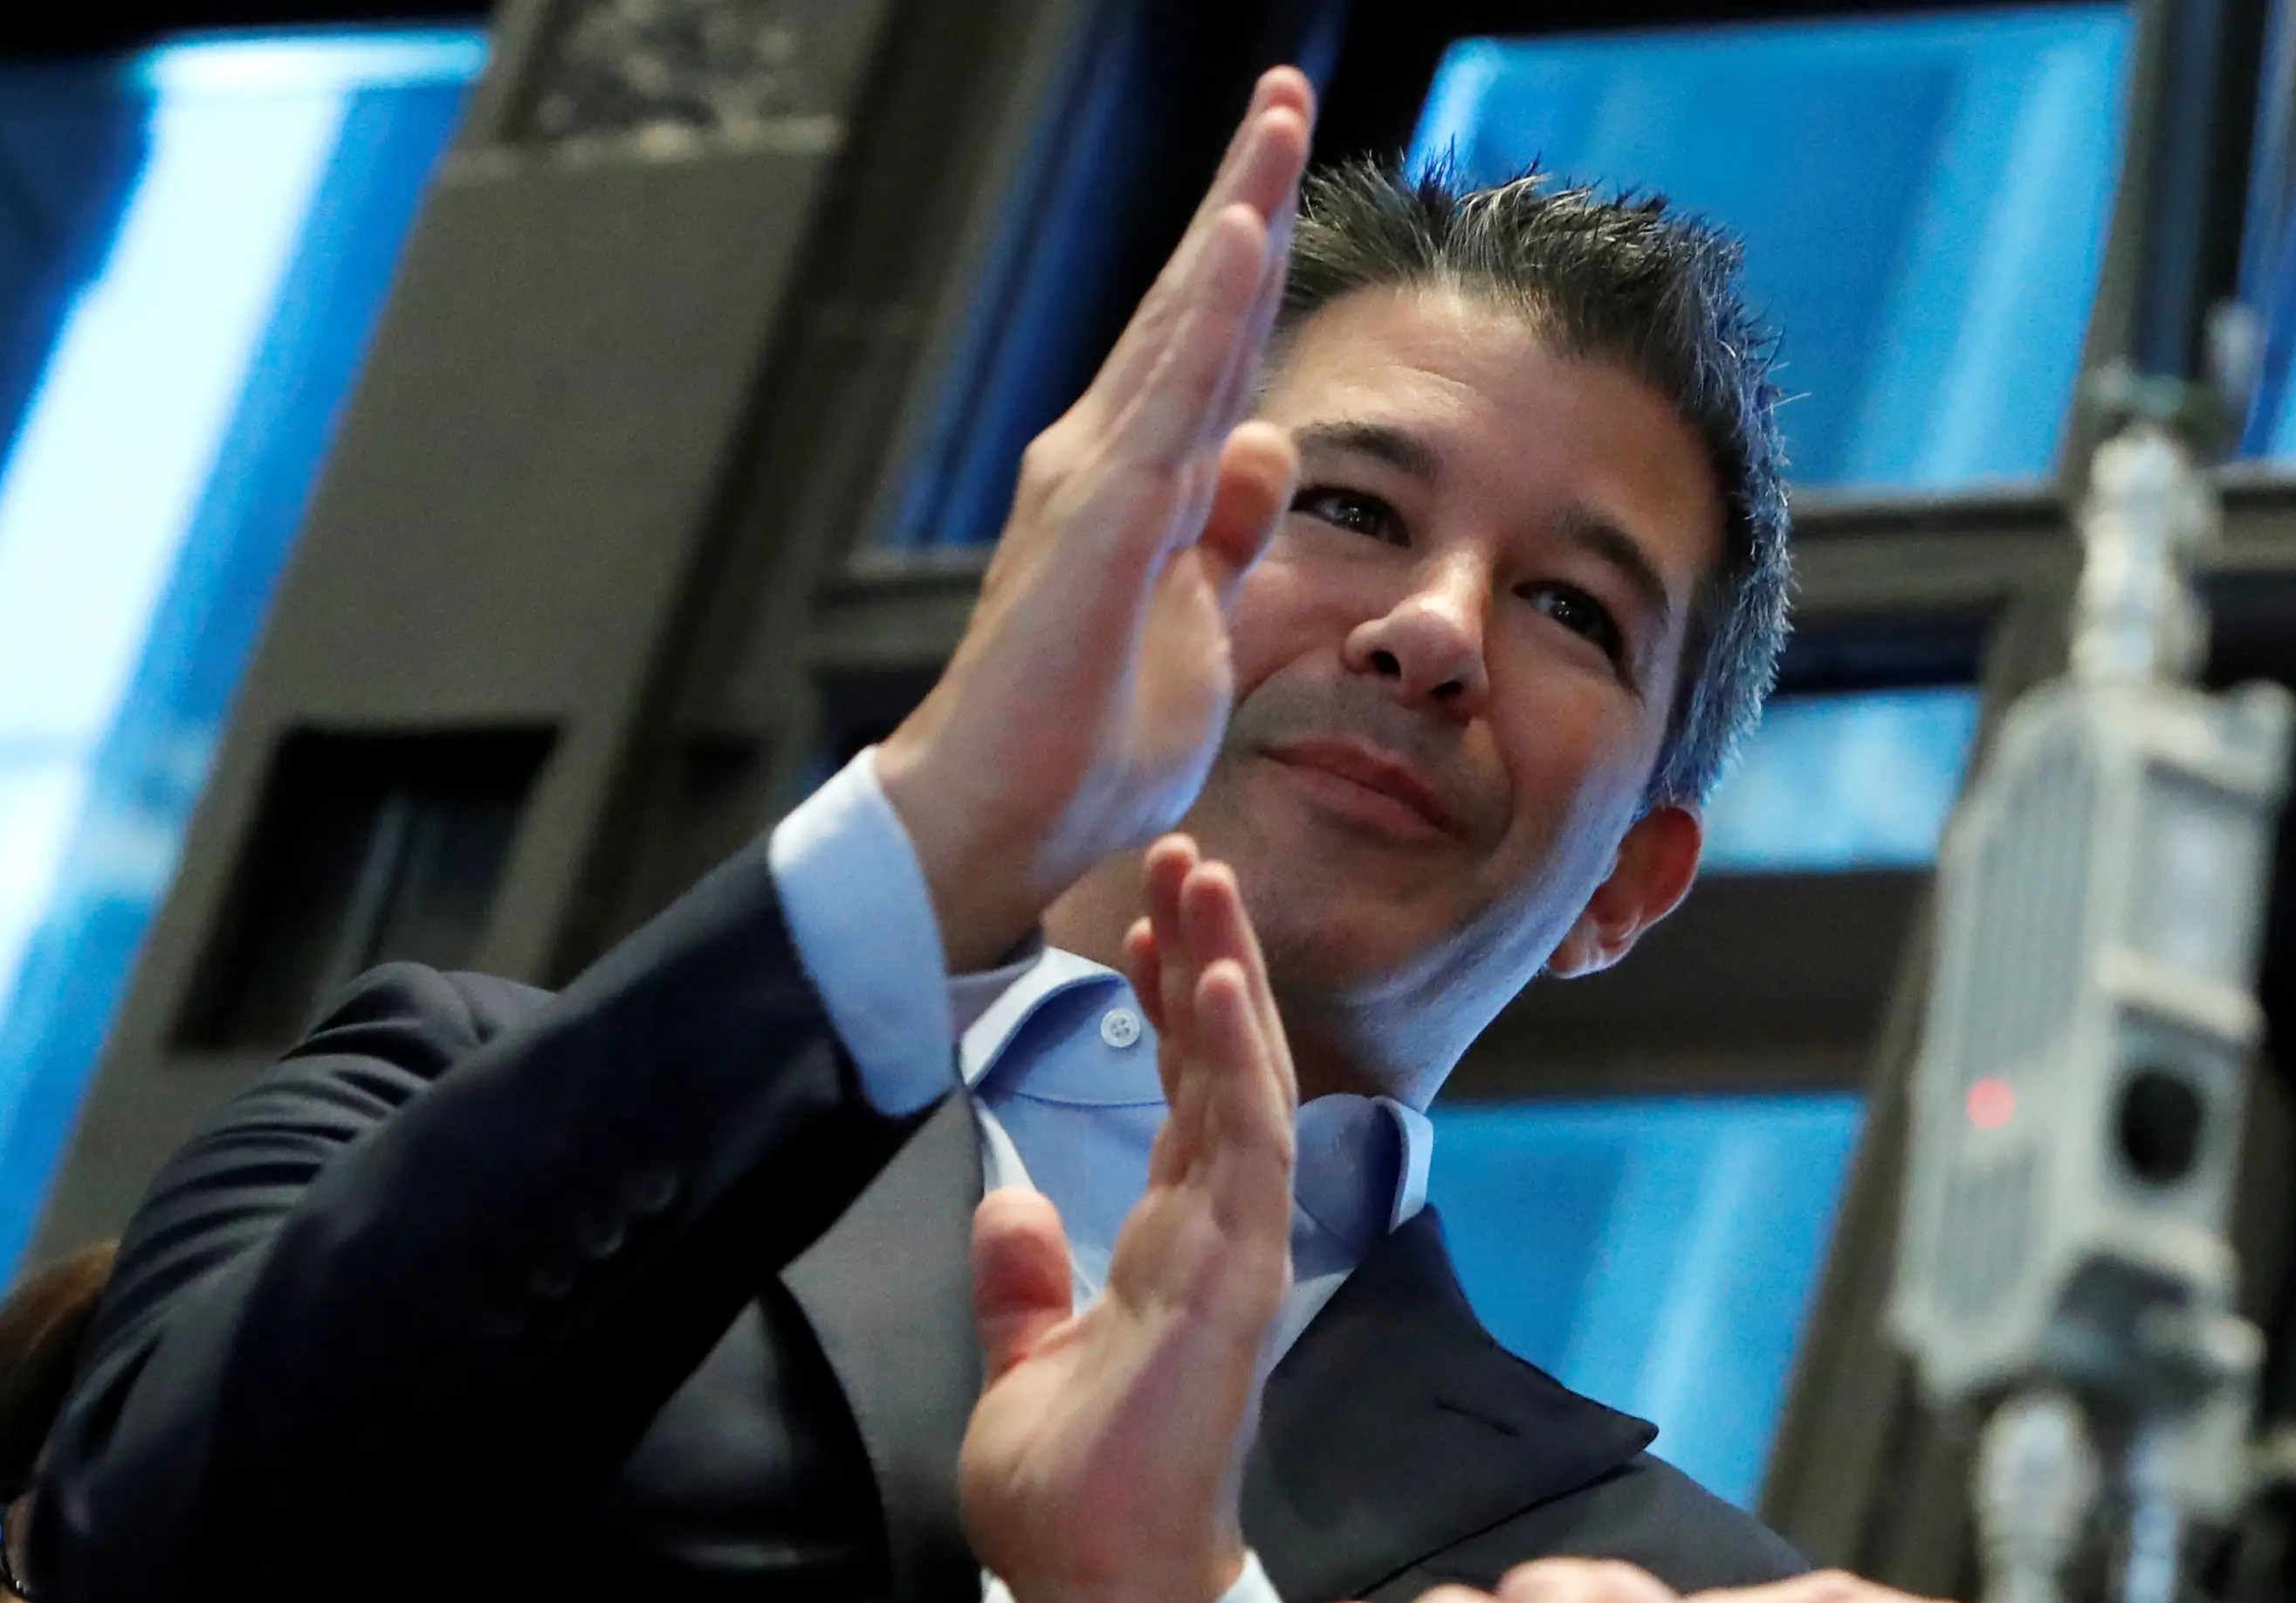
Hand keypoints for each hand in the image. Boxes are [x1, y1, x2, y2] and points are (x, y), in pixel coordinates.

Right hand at [878, 70, 1312, 969]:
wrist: (1004, 818)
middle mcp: (1112, 459)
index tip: (1291, 172)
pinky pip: (1169, 399)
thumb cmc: (1085, 740)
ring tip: (1277, 115)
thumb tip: (1269, 441)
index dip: (1256, 261)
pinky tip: (1243, 233)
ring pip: (1183, 324)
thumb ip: (1231, 535)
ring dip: (1235, 214)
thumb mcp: (1201, 624)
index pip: (1216, 352)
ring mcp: (1100, 480)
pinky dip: (1207, 312)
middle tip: (1285, 91)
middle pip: (1199, 308)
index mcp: (1145, 487)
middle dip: (1247, 194)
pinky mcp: (1100, 521)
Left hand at [959, 837, 1299, 1602]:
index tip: (1145, 925)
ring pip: (1245, 1083)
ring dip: (1227, 977)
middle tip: (1189, 860)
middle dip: (1208, 962)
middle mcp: (1215, 1237)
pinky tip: (1217, 982)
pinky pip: (1246, 1143)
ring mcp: (1235, 1249)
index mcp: (1171, 1252)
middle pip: (1223, 1071)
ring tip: (1204, 875)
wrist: (1091, 1580)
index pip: (1182, 1103)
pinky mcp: (1237, 1273)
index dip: (1170, 1011)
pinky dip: (1235, 1058)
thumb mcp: (1023, 1366)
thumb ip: (1024, 1285)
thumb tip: (1011, 1205)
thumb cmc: (1073, 1497)